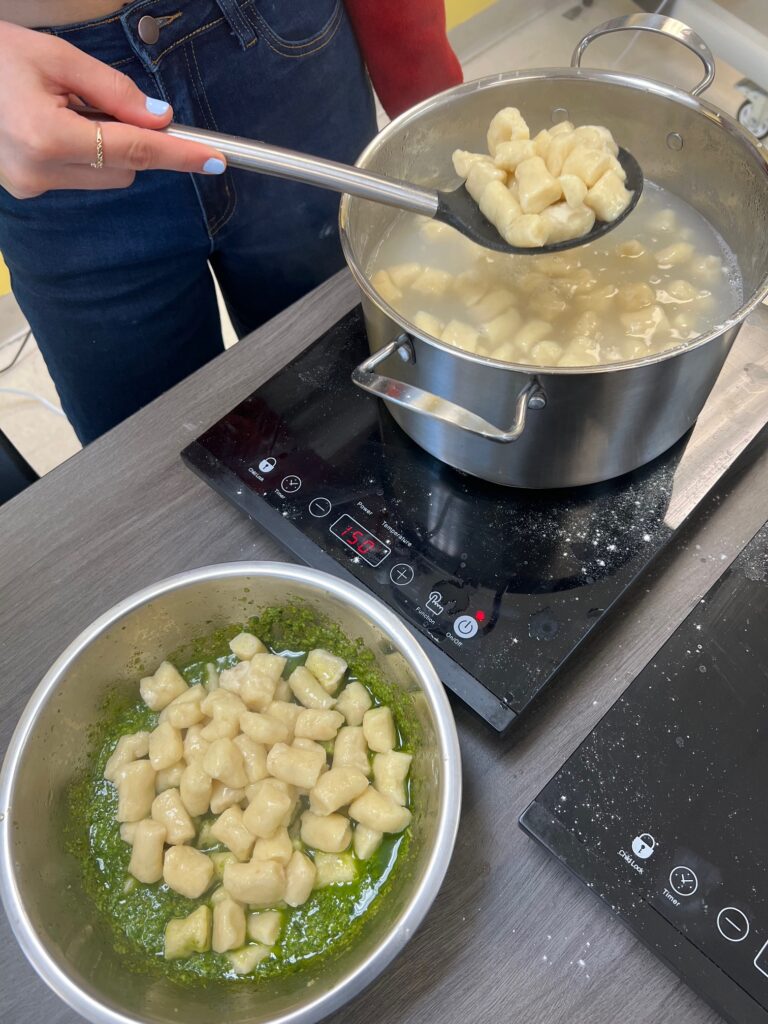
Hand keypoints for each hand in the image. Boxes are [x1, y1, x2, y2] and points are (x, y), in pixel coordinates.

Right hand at [0, 20, 226, 198]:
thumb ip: (115, 90)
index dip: (178, 153)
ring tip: (60, 108)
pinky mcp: (26, 189)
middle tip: (94, 98)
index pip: (134, 149)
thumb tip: (161, 117)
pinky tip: (49, 125)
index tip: (215, 160)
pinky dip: (80, 153)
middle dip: (127, 138)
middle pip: (124, 169)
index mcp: (47, 137)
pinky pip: (79, 176)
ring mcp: (31, 186)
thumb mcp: (57, 57)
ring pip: (104, 177)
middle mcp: (39, 172)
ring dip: (102, 146)